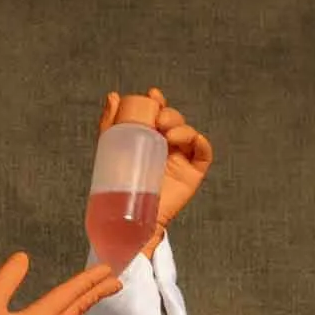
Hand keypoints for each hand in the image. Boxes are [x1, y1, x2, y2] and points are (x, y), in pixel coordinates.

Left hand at [99, 86, 214, 234]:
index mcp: (150, 138)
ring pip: (190, 133)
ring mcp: (181, 158)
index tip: (152, 95)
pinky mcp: (192, 173)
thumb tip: (113, 97)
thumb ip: (111, 125)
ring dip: (183, 127)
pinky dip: (201, 142)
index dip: (158, 101)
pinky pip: (204, 153)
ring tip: (168, 133)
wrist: (129, 219)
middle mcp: (167, 146)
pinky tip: (191, 140)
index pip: (158, 113)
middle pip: (175, 121)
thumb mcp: (112, 151)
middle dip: (170, 114)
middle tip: (158, 119)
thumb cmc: (121, 187)